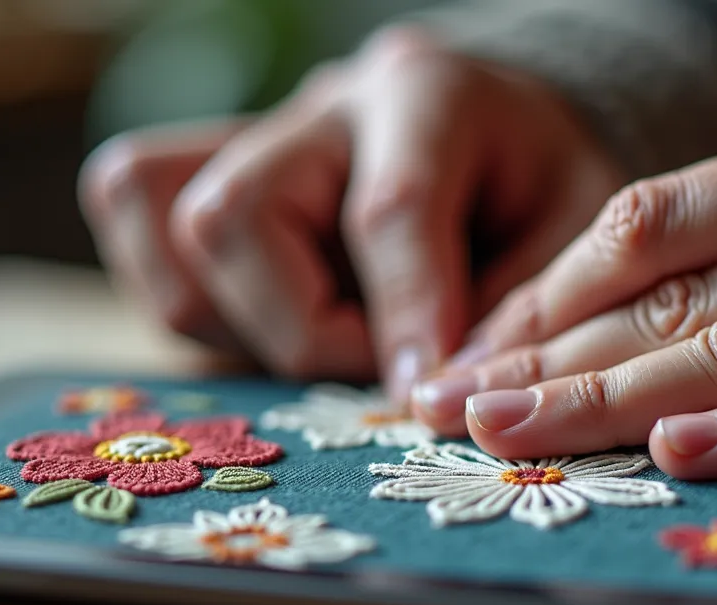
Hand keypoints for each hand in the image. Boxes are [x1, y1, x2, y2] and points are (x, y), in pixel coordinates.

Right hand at [79, 27, 621, 400]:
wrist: (507, 135)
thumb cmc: (545, 189)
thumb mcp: (574, 236)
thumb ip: (515, 314)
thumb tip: (426, 398)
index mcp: (427, 95)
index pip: (388, 209)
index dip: (404, 312)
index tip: (421, 393)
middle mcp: (324, 107)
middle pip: (233, 213)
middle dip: (299, 325)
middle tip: (376, 362)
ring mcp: (256, 135)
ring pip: (164, 222)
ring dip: (238, 319)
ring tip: (331, 338)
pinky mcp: (213, 173)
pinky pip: (143, 227)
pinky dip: (198, 301)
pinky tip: (280, 318)